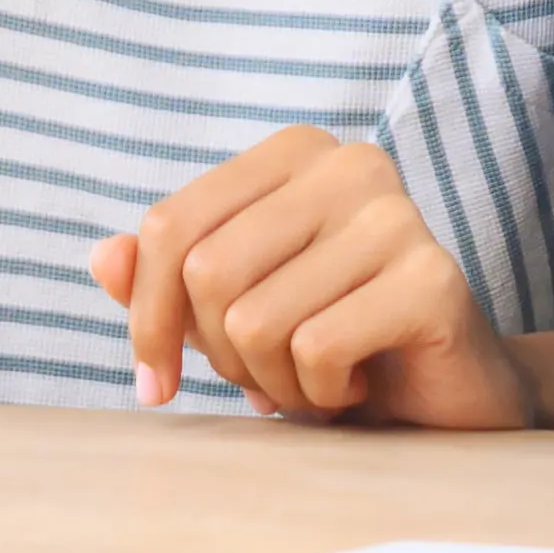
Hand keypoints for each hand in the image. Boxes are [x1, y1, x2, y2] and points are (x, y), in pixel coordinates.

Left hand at [88, 128, 540, 428]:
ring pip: (256, 320)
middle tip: (269, 377)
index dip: (147, 317)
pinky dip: (322, 392)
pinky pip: (316, 348)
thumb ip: (167, 279)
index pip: (169, 225)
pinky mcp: (432, 278)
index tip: (154, 383)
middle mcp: (349, 165)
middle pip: (207, 271)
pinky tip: (359, 385)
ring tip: (321, 380)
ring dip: (275, 381)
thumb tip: (102, 258)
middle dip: (222, 354)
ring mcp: (396, 215)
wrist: (450, 399)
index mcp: (294, 153)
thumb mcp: (233, 311)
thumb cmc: (335, 344)